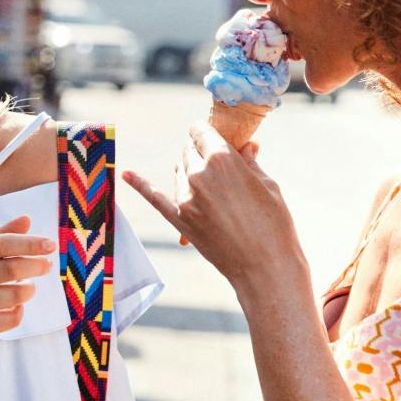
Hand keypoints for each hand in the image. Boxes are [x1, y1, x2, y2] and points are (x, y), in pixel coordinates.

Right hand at [0, 216, 55, 353]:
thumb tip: (27, 220)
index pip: (0, 244)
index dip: (28, 243)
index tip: (49, 244)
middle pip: (11, 268)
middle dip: (36, 266)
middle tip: (47, 265)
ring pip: (16, 295)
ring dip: (28, 290)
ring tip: (27, 287)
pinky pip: (11, 318)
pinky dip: (18, 311)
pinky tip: (13, 307)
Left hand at [123, 125, 297, 286]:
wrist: (265, 268)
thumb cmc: (275, 225)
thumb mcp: (267, 186)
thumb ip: (249, 163)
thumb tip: (247, 145)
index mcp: (222, 160)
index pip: (202, 132)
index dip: (208, 132)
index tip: (212, 134)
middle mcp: (198, 176)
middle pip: (189, 150)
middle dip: (201, 150)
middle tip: (216, 158)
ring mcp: (185, 199)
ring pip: (180, 171)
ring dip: (190, 168)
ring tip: (210, 178)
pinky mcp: (179, 220)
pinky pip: (154, 197)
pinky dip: (140, 184)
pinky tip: (126, 174)